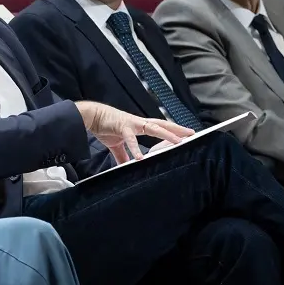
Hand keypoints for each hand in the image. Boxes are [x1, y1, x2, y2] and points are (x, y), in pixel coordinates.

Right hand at [78, 101, 193, 161]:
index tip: (186, 134)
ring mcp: (132, 124)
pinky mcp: (122, 127)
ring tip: (178, 141)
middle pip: (163, 125)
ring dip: (167, 134)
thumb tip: (127, 168)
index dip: (173, 130)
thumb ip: (123, 156)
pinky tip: (140, 158)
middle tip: (192, 133)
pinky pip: (130, 139)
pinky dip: (135, 149)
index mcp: (140, 126)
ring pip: (153, 128)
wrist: (92, 117)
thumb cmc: (106, 127)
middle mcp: (139, 123)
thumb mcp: (117, 145)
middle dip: (177, 129)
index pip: (161, 127)